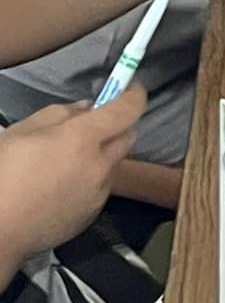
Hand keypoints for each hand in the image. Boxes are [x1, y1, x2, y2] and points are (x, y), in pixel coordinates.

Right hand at [0, 90, 144, 276]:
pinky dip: (91, 179)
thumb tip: (87, 109)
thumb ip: (60, 114)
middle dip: (118, 125)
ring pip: (113, 163)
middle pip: (128, 137)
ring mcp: (99, 192)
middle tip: (94, 125)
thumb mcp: (23, 131)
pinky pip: (100, 187)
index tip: (132, 88)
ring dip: (102, 155)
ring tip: (68, 160)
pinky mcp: (92, 213)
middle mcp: (100, 165)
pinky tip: (62, 185)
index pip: (126, 111)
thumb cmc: (4, 175)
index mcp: (83, 139)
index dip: (134, 95)